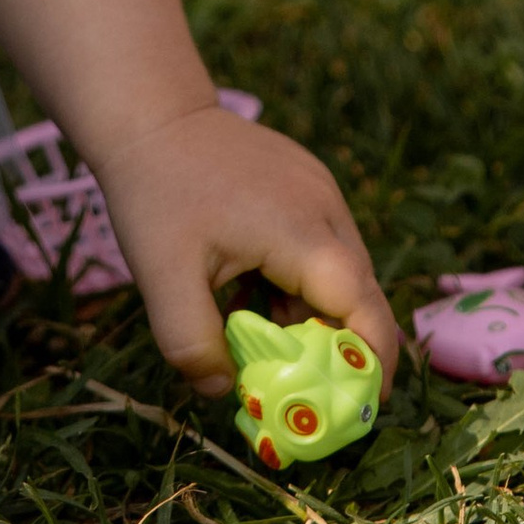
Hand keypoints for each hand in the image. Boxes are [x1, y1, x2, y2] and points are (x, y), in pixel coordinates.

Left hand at [87, 103, 399, 398]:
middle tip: (304, 395)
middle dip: (339, 350)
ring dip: (313, 315)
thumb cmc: (156, 194)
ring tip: (261, 339)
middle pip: (359, 296)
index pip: (365, 311)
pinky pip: (323, 247)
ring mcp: (321, 191)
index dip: (372, 366)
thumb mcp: (162, 279)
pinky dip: (300, 283)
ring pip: (340, 273)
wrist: (152, 113)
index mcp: (304, 233)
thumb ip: (193, 346)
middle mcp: (327, 209)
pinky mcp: (308, 183)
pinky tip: (253, 295)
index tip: (359, 411)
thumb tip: (225, 392)